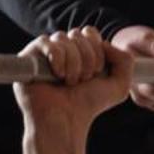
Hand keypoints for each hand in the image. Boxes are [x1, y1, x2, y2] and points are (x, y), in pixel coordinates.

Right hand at [14, 28, 133, 133]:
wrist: (67, 121)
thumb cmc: (88, 106)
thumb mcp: (119, 85)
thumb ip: (125, 60)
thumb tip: (106, 43)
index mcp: (80, 52)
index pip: (89, 32)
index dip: (97, 50)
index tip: (97, 72)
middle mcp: (61, 51)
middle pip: (77, 33)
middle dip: (87, 58)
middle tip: (83, 80)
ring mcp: (44, 54)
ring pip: (62, 37)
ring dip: (73, 63)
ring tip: (69, 82)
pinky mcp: (28, 59)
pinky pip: (45, 42)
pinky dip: (57, 58)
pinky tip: (57, 76)